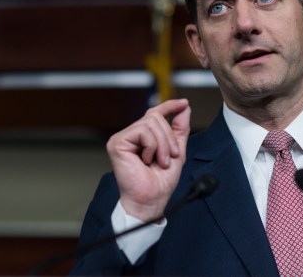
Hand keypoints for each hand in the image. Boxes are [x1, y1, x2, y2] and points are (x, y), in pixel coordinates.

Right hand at [106, 98, 190, 221]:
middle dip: (169, 137)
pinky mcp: (117, 142)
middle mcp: (131, 135)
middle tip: (169, 157)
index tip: (184, 103)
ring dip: (162, 144)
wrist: (152, 199)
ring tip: (160, 161)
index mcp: (143, 137)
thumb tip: (184, 107)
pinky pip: (142, 131)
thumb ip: (180, 128)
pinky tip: (146, 160)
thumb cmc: (161, 181)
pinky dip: (152, 146)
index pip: (155, 113)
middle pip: (155, 117)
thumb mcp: (176, 150)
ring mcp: (122, 138)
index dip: (170, 106)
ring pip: (150, 123)